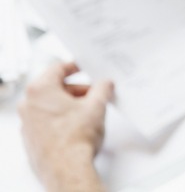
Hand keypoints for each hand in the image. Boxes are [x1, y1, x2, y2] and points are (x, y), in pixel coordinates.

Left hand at [18, 62, 112, 190]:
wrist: (67, 169)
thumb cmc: (75, 139)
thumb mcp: (97, 106)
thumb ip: (103, 88)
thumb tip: (106, 84)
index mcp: (40, 90)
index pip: (57, 68)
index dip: (75, 66)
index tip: (84, 67)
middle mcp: (28, 104)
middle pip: (54, 87)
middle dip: (76, 89)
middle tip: (94, 93)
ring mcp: (27, 123)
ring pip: (50, 105)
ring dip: (69, 104)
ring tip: (89, 112)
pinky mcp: (31, 138)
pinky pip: (46, 120)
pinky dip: (61, 119)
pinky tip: (77, 126)